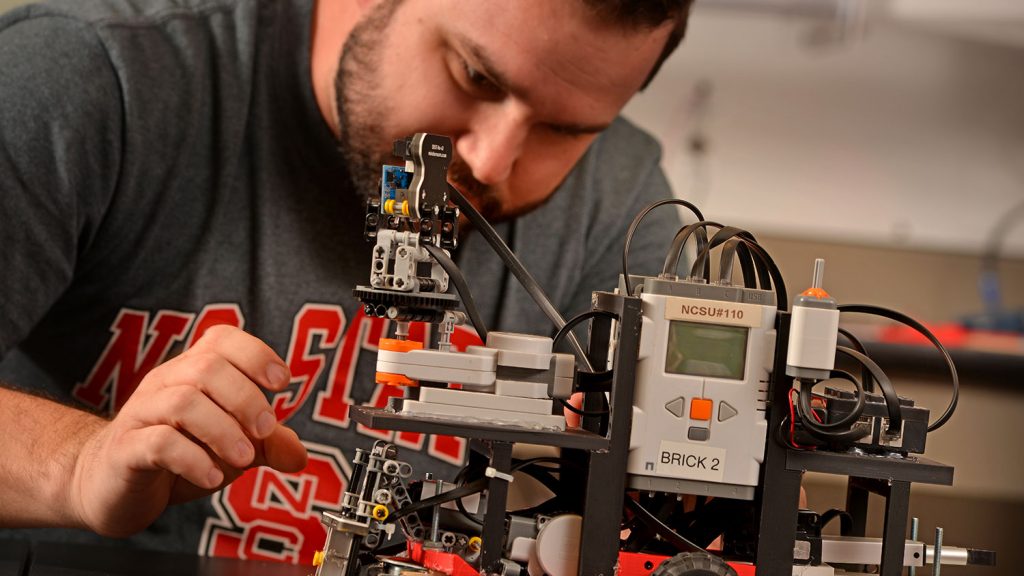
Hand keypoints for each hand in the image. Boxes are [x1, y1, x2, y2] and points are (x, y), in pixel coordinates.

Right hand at [68, 325, 306, 536]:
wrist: (110, 485)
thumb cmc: (178, 454)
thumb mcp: (231, 447)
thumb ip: (267, 445)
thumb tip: (300, 454)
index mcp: (192, 372)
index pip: (222, 339)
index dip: (256, 353)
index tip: (282, 382)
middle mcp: (166, 383)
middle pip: (207, 368)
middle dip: (246, 398)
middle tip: (266, 430)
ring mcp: (142, 414)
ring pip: (183, 401)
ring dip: (223, 430)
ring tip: (245, 458)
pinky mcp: (125, 449)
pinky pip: (158, 443)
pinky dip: (193, 458)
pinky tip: (213, 476)